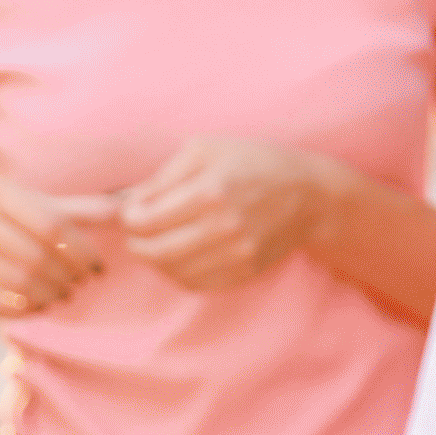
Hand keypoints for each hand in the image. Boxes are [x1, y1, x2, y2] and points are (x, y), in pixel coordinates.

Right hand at [0, 170, 113, 317]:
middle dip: (68, 277)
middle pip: (37, 257)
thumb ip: (72, 209)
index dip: (83, 252)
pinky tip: (34, 307)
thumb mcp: (25, 203)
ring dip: (49, 296)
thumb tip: (126, 210)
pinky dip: (21, 310)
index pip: (54, 226)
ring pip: (17, 283)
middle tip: (79, 285)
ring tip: (61, 296)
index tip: (98, 268)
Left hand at [109, 135, 345, 292]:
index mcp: (210, 192)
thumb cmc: (255, 163)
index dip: (126, 217)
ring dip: (155, 259)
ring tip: (160, 240)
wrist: (313, 197)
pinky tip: (183, 254)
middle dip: (135, 242)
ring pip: (170, 272)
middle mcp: (224, 228)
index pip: (141, 220)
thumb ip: (160, 177)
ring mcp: (237, 254)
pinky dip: (178, 272)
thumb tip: (123, 204)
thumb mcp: (205, 150)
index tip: (134, 208)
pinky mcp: (245, 272)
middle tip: (139, 231)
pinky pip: (194, 283)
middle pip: (151, 251)